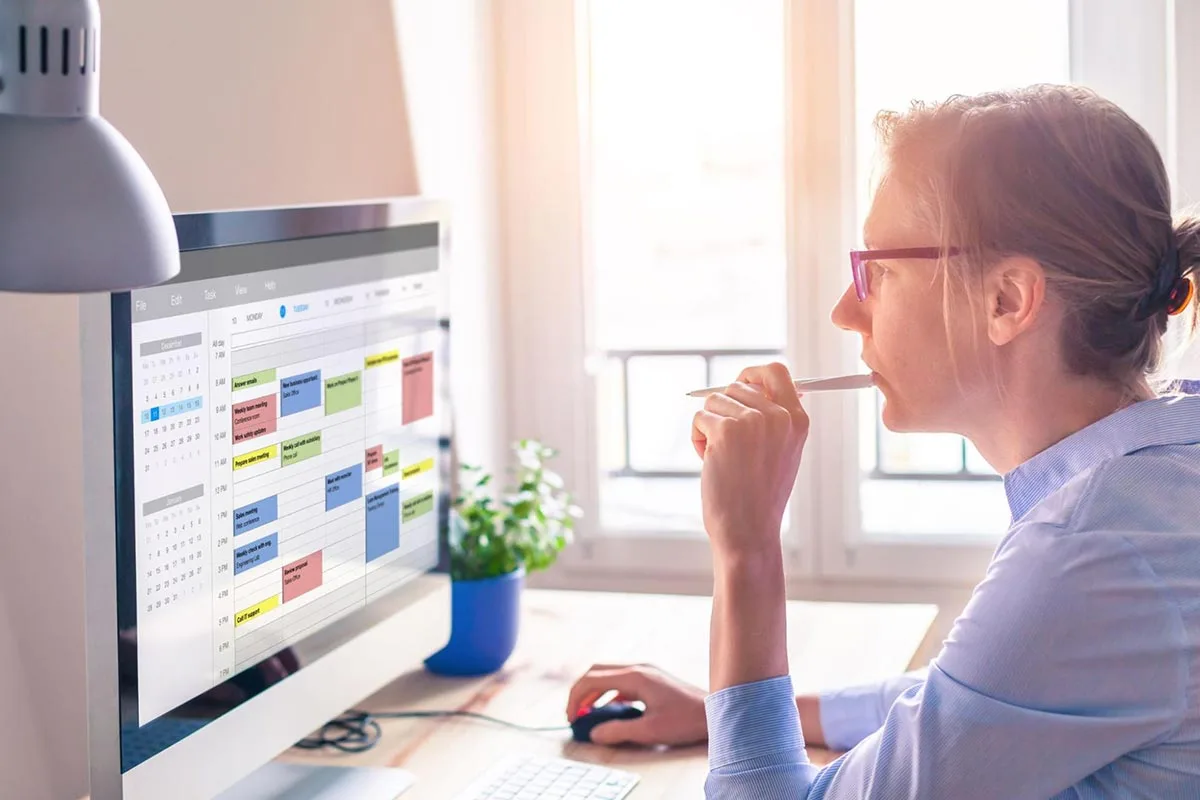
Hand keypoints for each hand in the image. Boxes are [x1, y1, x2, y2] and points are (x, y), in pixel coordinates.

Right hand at [565, 664, 707, 746]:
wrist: (714, 712)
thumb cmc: (686, 720)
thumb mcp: (649, 731)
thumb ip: (618, 731)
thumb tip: (595, 734)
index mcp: (635, 677)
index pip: (592, 678)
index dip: (576, 697)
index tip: (571, 716)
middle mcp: (638, 668)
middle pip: (597, 672)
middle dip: (581, 692)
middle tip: (573, 714)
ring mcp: (645, 671)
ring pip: (608, 675)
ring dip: (594, 693)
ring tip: (587, 714)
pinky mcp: (651, 679)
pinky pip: (621, 682)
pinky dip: (609, 694)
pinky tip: (610, 712)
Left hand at [691, 362, 809, 557]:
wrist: (748, 530)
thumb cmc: (760, 496)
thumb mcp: (782, 452)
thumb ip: (774, 418)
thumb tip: (751, 384)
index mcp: (797, 420)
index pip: (776, 372)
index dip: (752, 374)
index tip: (739, 384)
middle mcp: (778, 416)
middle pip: (736, 386)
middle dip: (724, 411)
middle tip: (727, 444)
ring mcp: (752, 421)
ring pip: (714, 401)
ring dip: (709, 427)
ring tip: (721, 458)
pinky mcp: (725, 430)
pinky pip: (699, 418)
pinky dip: (697, 439)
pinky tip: (709, 463)